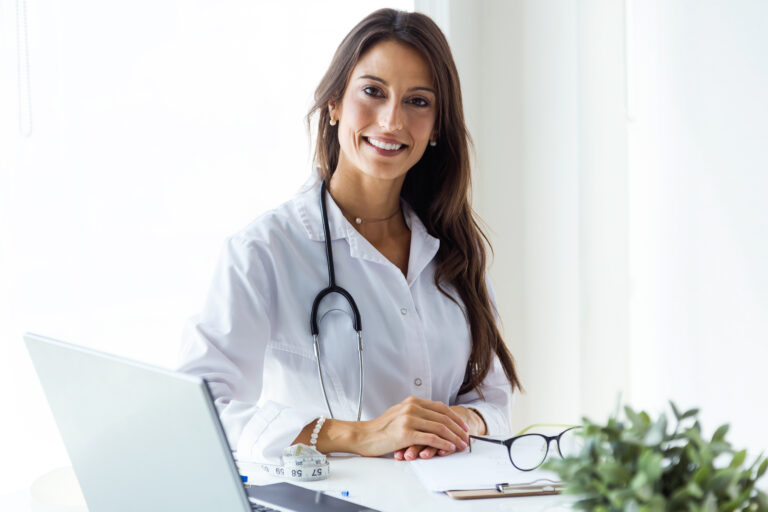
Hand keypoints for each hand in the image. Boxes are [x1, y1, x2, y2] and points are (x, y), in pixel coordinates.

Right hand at [351, 396, 469, 456]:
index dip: (455, 418)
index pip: (441, 407)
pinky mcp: (406, 433)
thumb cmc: (381, 429)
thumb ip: (416, 413)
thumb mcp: (399, 414)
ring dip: (453, 438)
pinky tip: (448, 448)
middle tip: (466, 437)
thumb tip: (434, 419)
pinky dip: (443, 444)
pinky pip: (431, 438)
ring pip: (440, 428)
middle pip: (443, 417)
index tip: (463, 427)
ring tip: (460, 445)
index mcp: (412, 401)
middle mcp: (412, 407)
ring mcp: (409, 419)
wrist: (364, 436)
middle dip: (458, 429)